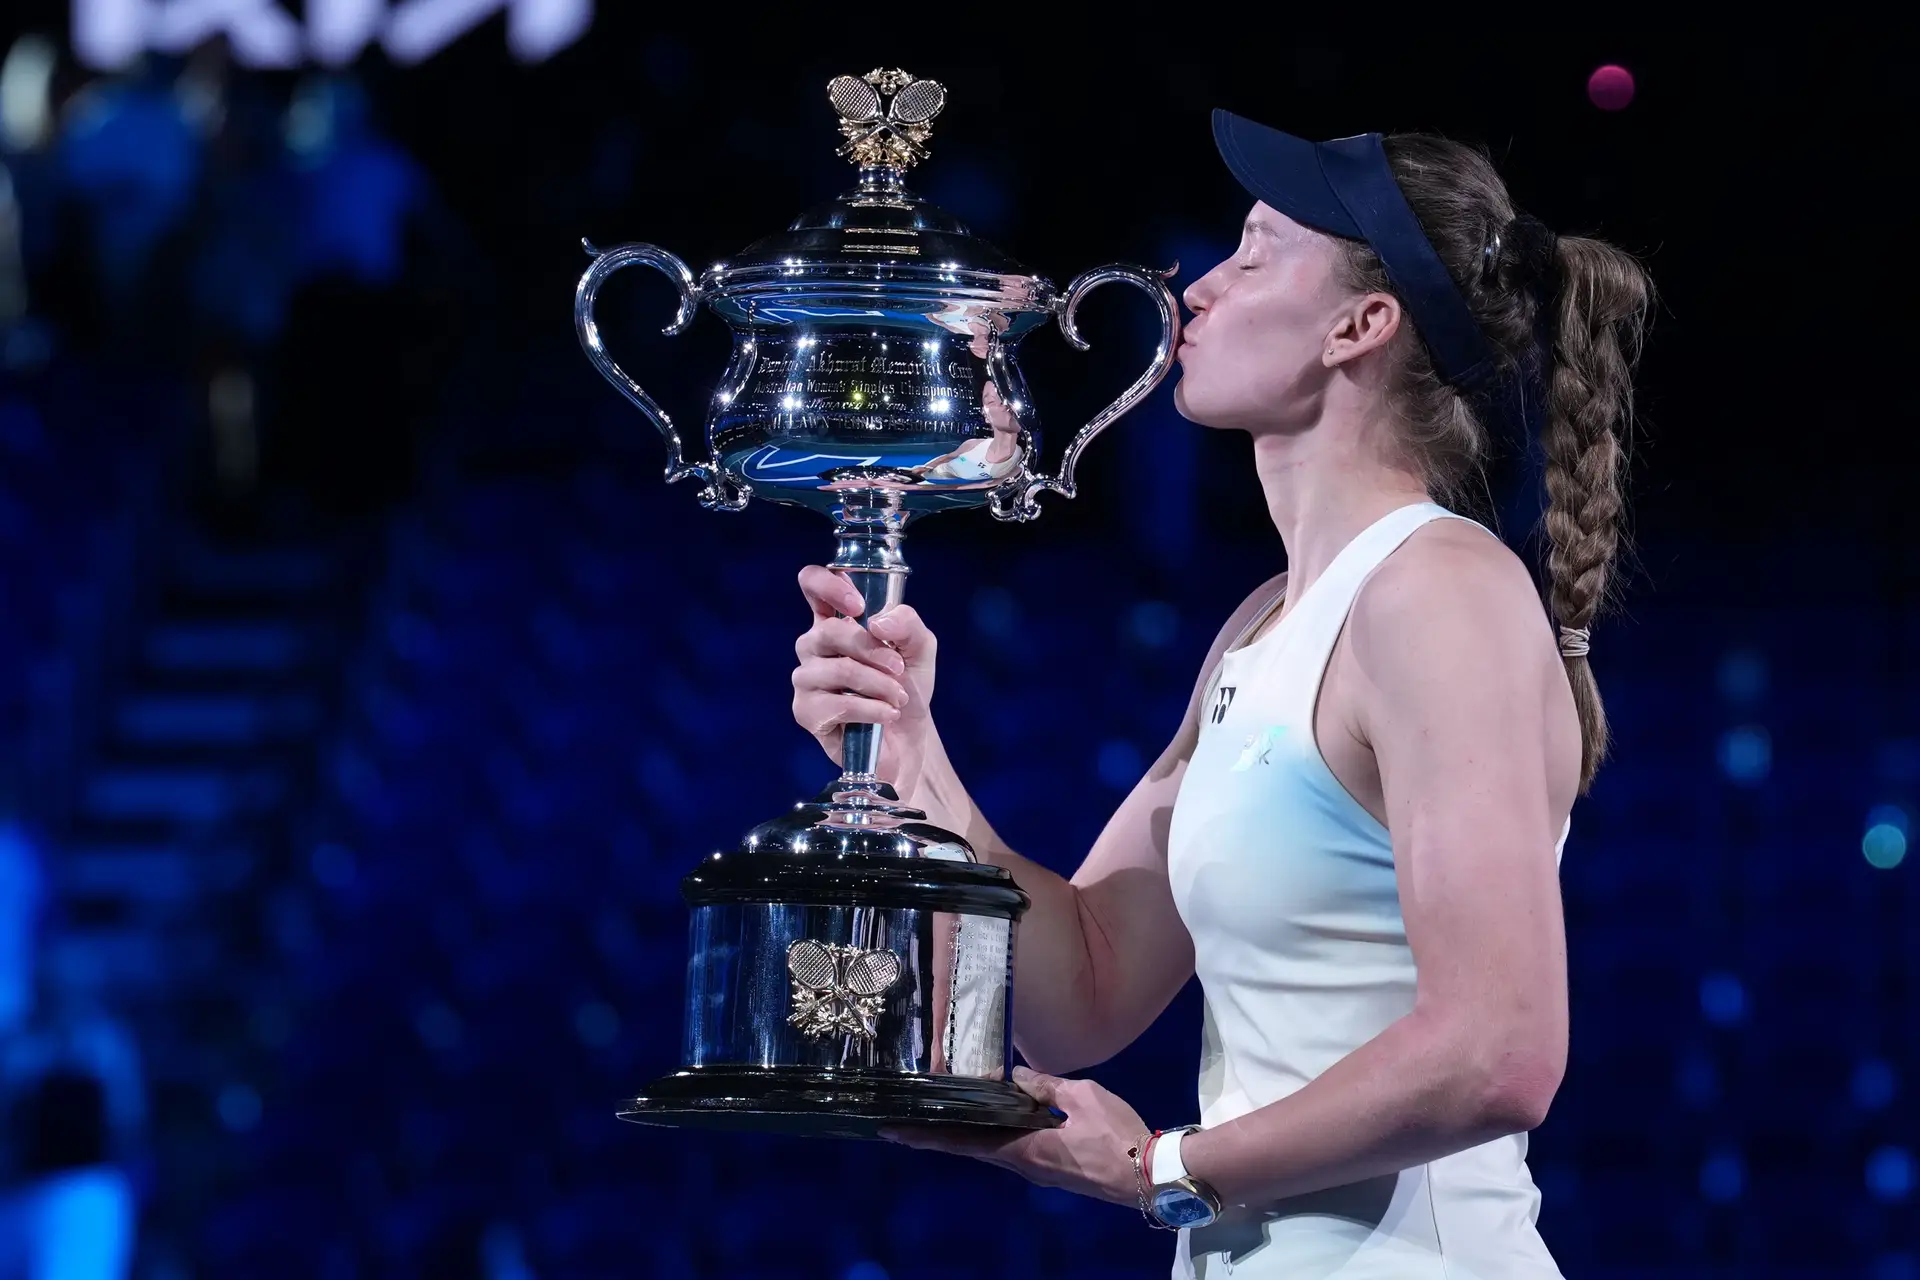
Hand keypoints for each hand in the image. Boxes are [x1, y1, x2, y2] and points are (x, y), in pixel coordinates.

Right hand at [792, 565, 937, 795]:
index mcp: (835, 620)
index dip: (829, 585)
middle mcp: (813, 646)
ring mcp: (806, 679)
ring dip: (878, 684)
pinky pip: (836, 705)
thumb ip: (907, 624)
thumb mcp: (920, 648)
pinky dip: (870, 710)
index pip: (812, 584)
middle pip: (829, 631)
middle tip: (899, 669)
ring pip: (837, 670)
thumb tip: (877, 623)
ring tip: (898, 698)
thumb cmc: (906, 686)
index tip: (859, 607)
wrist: (909, 737)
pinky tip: (886, 715)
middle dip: (873, 650)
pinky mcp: (806, 712)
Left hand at [883, 1066, 1146, 1207]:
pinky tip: (986, 1124)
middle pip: (969, 1148)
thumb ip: (1042, 1085)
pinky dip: (988, 1136)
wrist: (1147, 1175)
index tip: (896, 1131)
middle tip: (900, 1125)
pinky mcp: (1050, 1168)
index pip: (964, 1141)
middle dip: (935, 1135)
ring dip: (961, 1136)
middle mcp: (1021, 1164)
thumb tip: (1013, 1075)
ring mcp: (1036, 1170)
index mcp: (1022, 1148)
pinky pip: (1009, 1149)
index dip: (928, 1135)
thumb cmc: (1114, 1134)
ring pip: (988, 1149)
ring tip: (937, 1119)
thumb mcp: (1079, 1096)